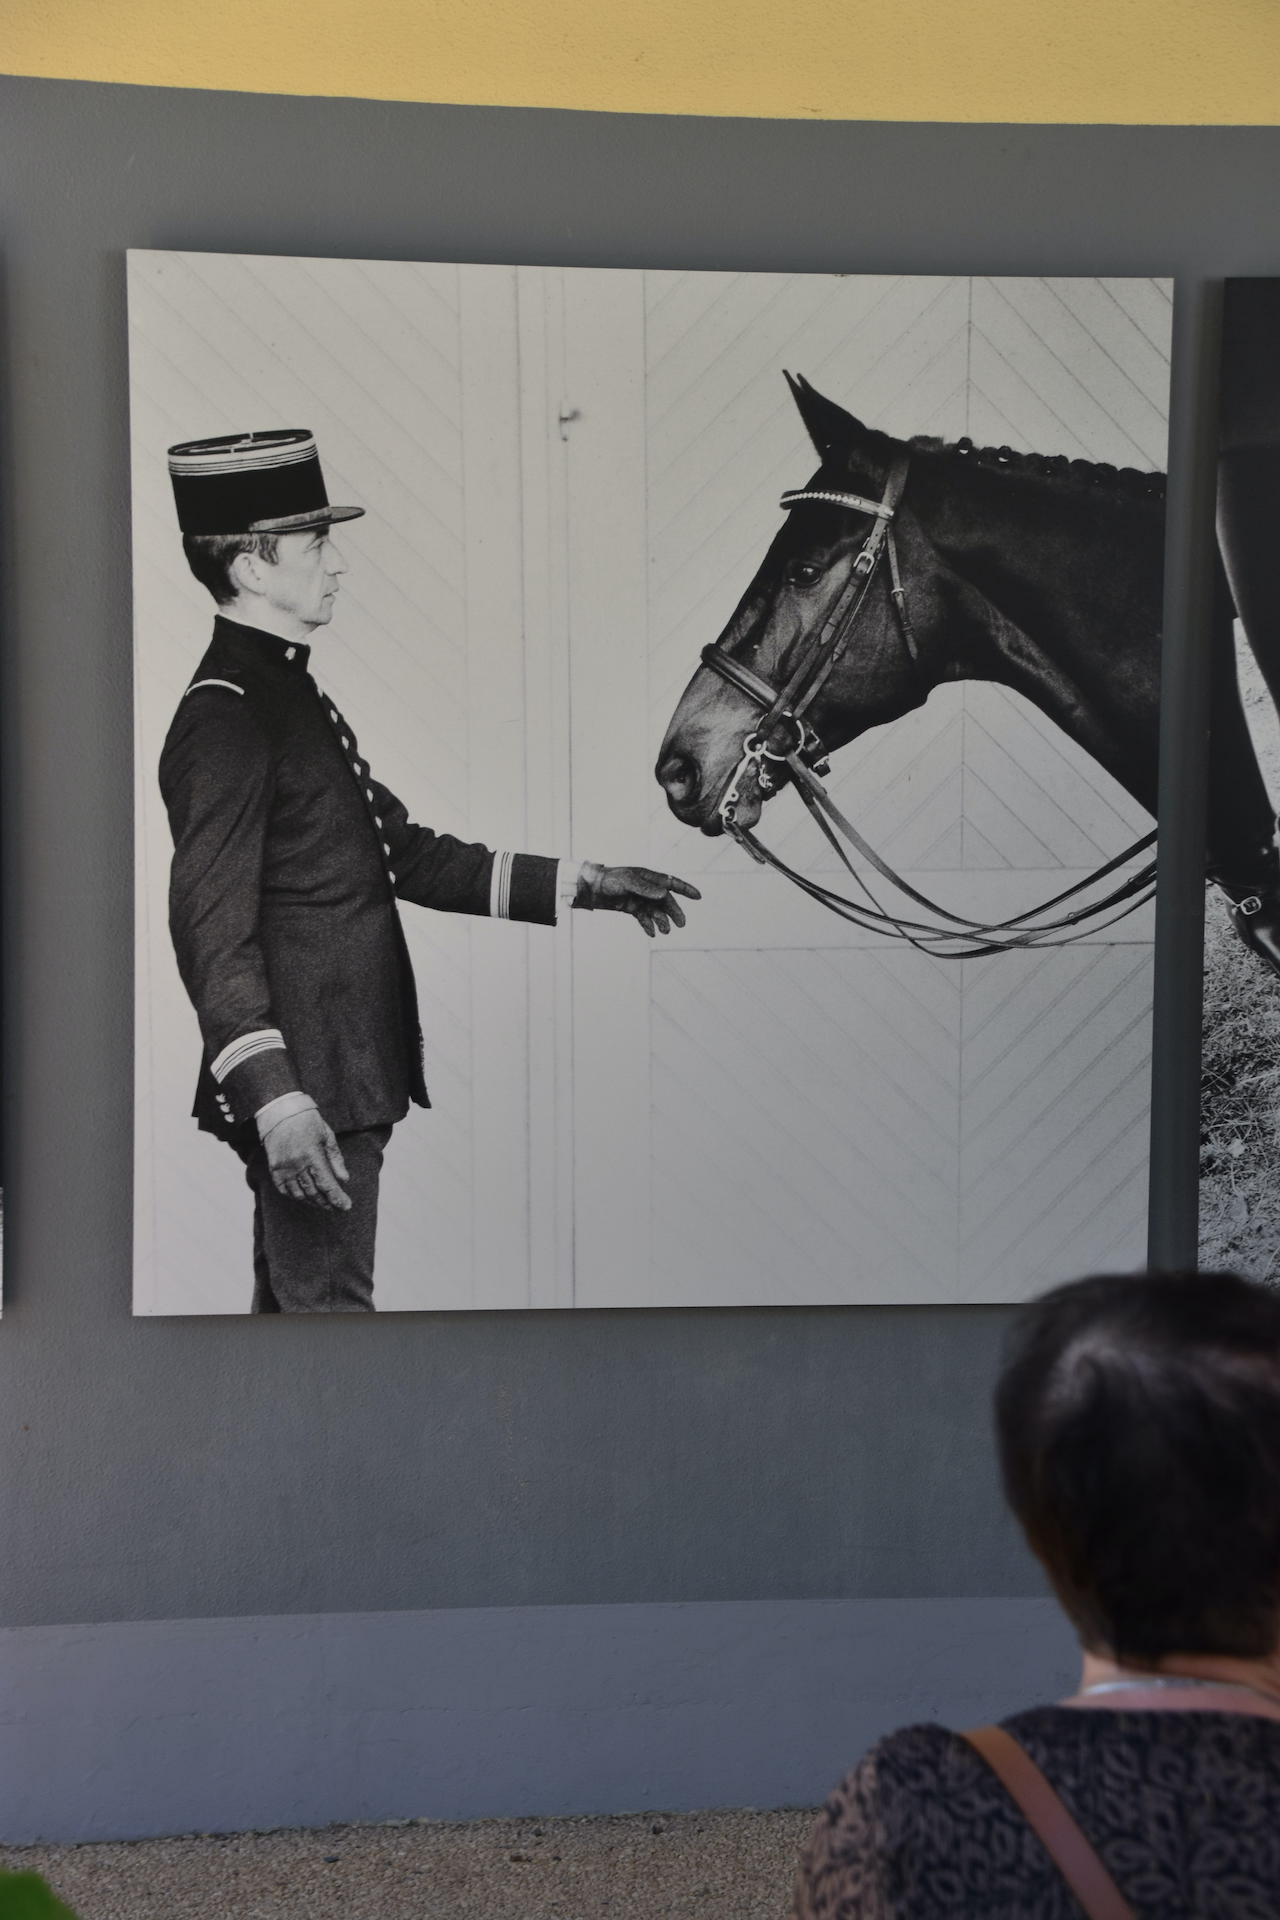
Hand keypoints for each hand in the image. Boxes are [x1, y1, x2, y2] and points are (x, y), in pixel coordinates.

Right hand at [263, 1106, 351, 1210]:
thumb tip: (344, 1180)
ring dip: (313, 1202)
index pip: (326, 1184)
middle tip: (337, 1207)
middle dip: (328, 1203)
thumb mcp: (327, 1136)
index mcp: (312, 1154)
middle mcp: (297, 1164)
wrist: (280, 1111)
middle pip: (314, 1192)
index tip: (346, 1207)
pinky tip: (305, 1197)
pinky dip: (296, 1196)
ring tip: (324, 1203)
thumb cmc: (308, 1121)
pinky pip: (285, 1190)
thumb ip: (336, 1159)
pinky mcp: (274, 1169)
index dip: (337, 1198)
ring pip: (300, 1194)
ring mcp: (284, 1168)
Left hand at [576, 864, 700, 935]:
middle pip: (666, 901)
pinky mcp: (630, 908)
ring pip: (655, 911)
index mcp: (648, 878)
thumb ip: (646, 889)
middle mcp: (646, 888)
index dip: (686, 889)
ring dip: (662, 921)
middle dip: (674, 912)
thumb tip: (664, 895)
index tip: (698, 897)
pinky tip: (651, 933)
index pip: (671, 883)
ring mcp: (639, 898)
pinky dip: (648, 925)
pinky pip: (643, 918)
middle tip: (681, 925)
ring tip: (665, 931)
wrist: (591, 887)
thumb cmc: (609, 880)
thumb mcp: (628, 882)